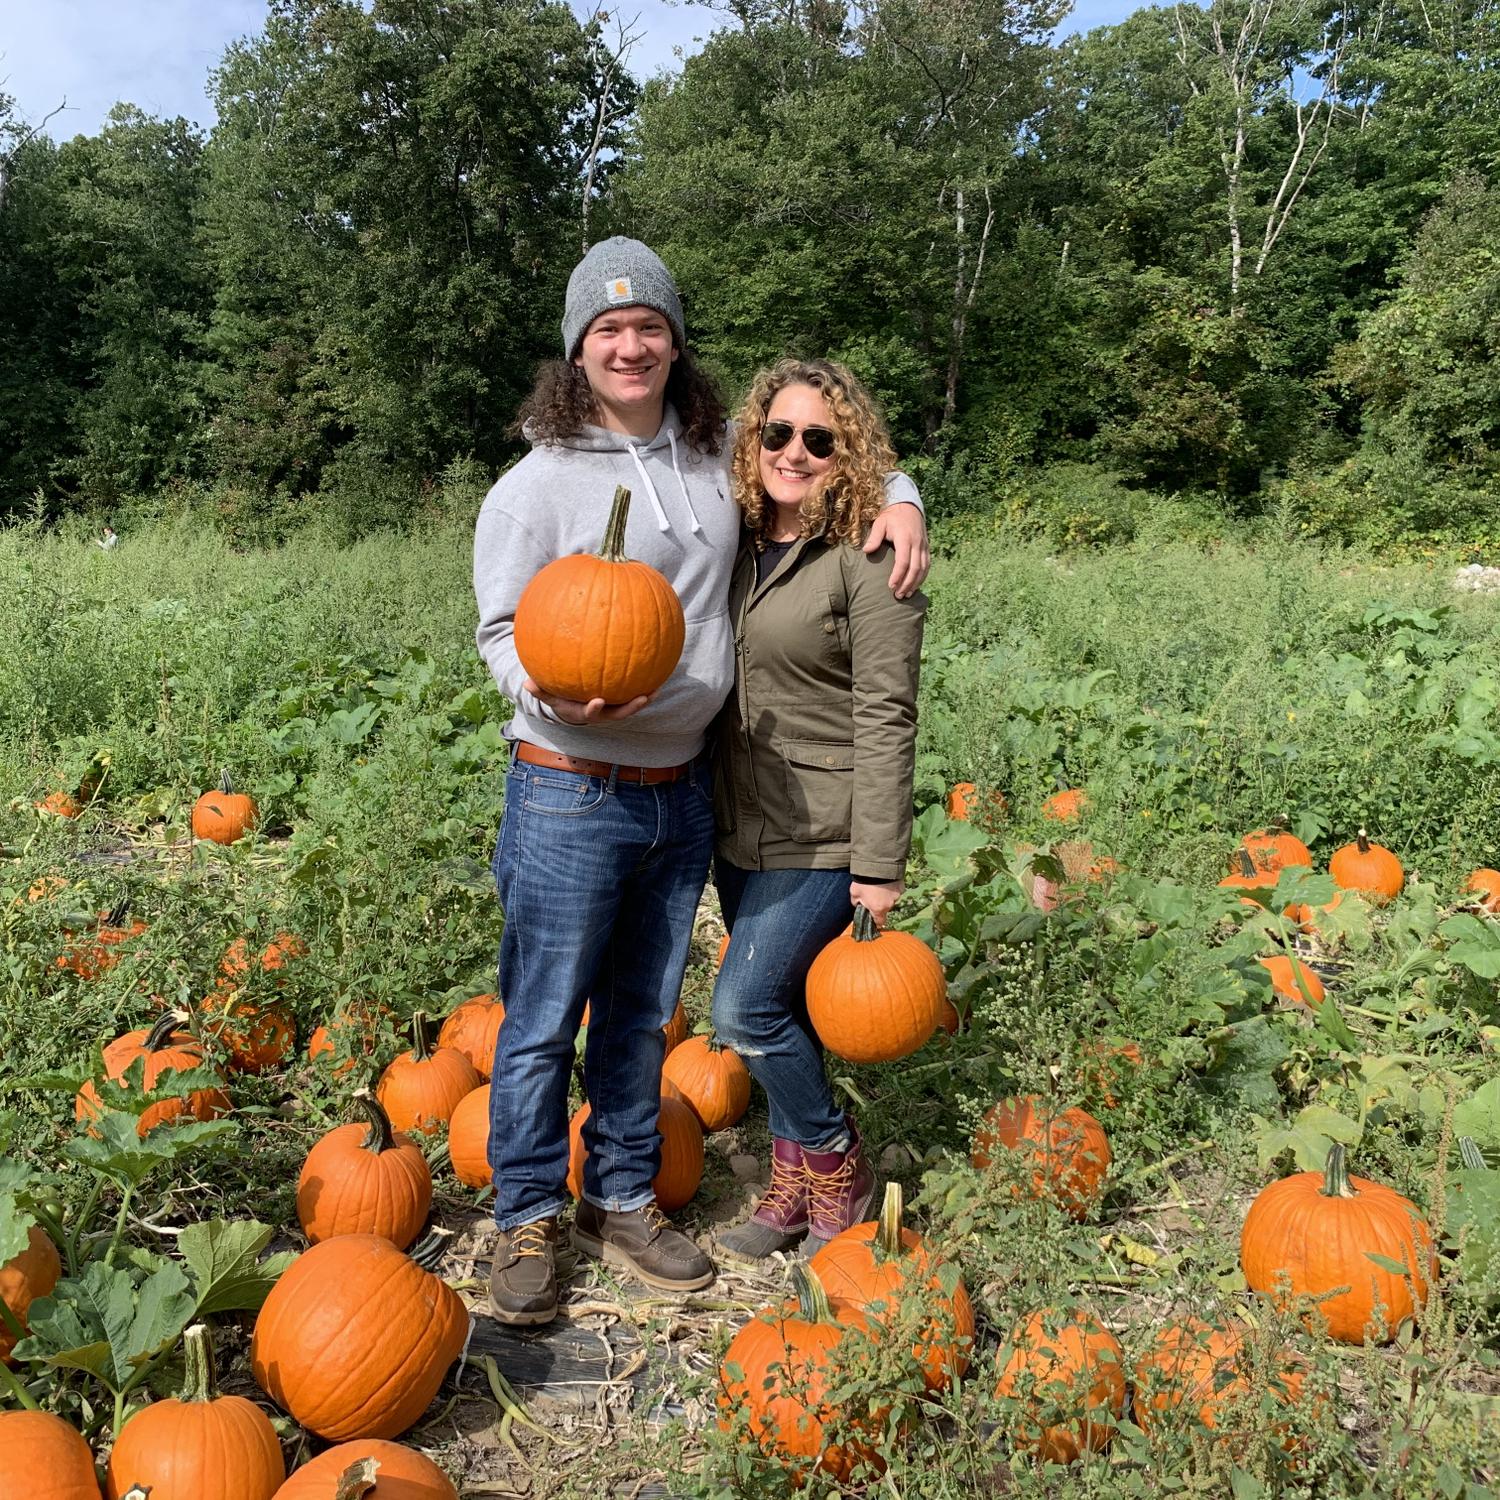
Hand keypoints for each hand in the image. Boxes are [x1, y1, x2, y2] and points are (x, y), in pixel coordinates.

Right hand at [522, 677, 649, 724]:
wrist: (574, 707)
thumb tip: (526, 682)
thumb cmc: (561, 699)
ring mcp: (613, 709)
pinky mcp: (621, 701)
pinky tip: (655, 673)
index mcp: (585, 712)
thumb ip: (539, 690)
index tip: (598, 701)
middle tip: (642, 699)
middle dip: (630, 708)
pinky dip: (644, 686)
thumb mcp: (549, 696)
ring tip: (657, 689)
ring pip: (630, 706)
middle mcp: (602, 713)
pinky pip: (633, 694)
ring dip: (643, 699)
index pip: (591, 712)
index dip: (595, 708)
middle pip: (618, 713)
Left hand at [850, 880, 902, 925]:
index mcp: (878, 909)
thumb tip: (859, 904)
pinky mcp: (901, 886)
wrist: (876, 865)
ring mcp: (897, 895)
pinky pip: (896, 889)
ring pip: (890, 898)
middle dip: (879, 903)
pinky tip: (885, 880)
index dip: (876, 921)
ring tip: (879, 885)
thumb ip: (856, 902)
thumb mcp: (854, 893)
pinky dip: (891, 887)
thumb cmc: (863, 881)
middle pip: (885, 908)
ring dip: (886, 894)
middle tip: (872, 894)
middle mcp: (889, 904)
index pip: (879, 921)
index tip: (873, 917)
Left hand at [864, 504, 929, 598]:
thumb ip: (874, 537)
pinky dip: (922, 577)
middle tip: (898, 595)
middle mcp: (917, 543)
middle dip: (907, 584)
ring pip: (923, 568)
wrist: (908, 506)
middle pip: (915, 568)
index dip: (898, 575)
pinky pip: (927, 565)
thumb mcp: (880, 523)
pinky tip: (915, 585)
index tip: (890, 586)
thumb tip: (866, 551)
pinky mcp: (927, 548)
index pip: (903, 561)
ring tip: (906, 594)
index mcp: (905, 538)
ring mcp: (924, 546)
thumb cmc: (891, 516)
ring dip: (916, 583)